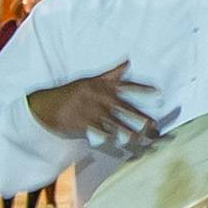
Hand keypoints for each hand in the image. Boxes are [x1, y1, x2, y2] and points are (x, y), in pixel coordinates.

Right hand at [27, 62, 164, 158]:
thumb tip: (128, 61)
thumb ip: (112, 74)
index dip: (143, 89)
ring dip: (130, 132)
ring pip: (116, 124)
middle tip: (156, 126)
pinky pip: (101, 133)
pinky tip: (120, 145)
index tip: (159, 93)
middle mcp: (100, 97)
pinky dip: (111, 140)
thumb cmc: (71, 92)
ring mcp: (92, 111)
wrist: (47, 105)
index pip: (127, 86)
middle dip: (142, 118)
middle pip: (126, 108)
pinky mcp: (84, 124)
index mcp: (103, 86)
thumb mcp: (91, 80)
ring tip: (142, 139)